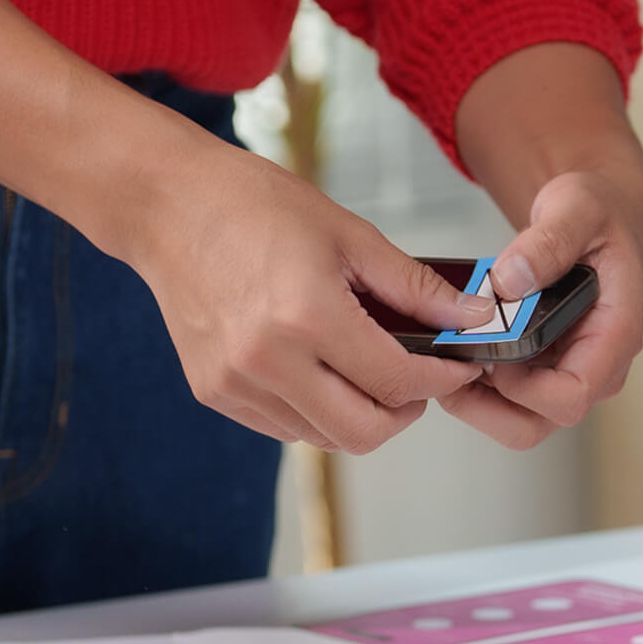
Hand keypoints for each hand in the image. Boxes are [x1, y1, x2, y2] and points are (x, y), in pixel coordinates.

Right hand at [121, 148, 486, 453]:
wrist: (168, 206)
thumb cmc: (254, 205)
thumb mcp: (349, 234)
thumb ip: (415, 287)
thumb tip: (474, 319)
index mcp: (307, 315)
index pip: (397, 380)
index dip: (441, 380)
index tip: (458, 367)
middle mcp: (267, 360)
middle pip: (363, 432)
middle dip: (404, 412)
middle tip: (416, 379)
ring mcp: (235, 383)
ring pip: (323, 437)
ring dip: (358, 413)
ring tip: (365, 367)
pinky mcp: (213, 391)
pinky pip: (284, 427)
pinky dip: (315, 411)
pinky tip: (319, 367)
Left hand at [439, 159, 642, 448]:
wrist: (597, 219)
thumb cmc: (597, 216)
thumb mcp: (577, 208)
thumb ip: (548, 242)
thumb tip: (510, 280)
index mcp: (614, 335)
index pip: (573, 395)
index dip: (525, 389)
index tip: (491, 356)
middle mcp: (595, 366)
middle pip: (538, 424)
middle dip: (486, 406)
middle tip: (450, 365)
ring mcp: (567, 372)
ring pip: (517, 421)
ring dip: (475, 401)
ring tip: (446, 358)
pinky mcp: (543, 370)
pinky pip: (507, 400)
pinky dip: (476, 387)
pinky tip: (456, 352)